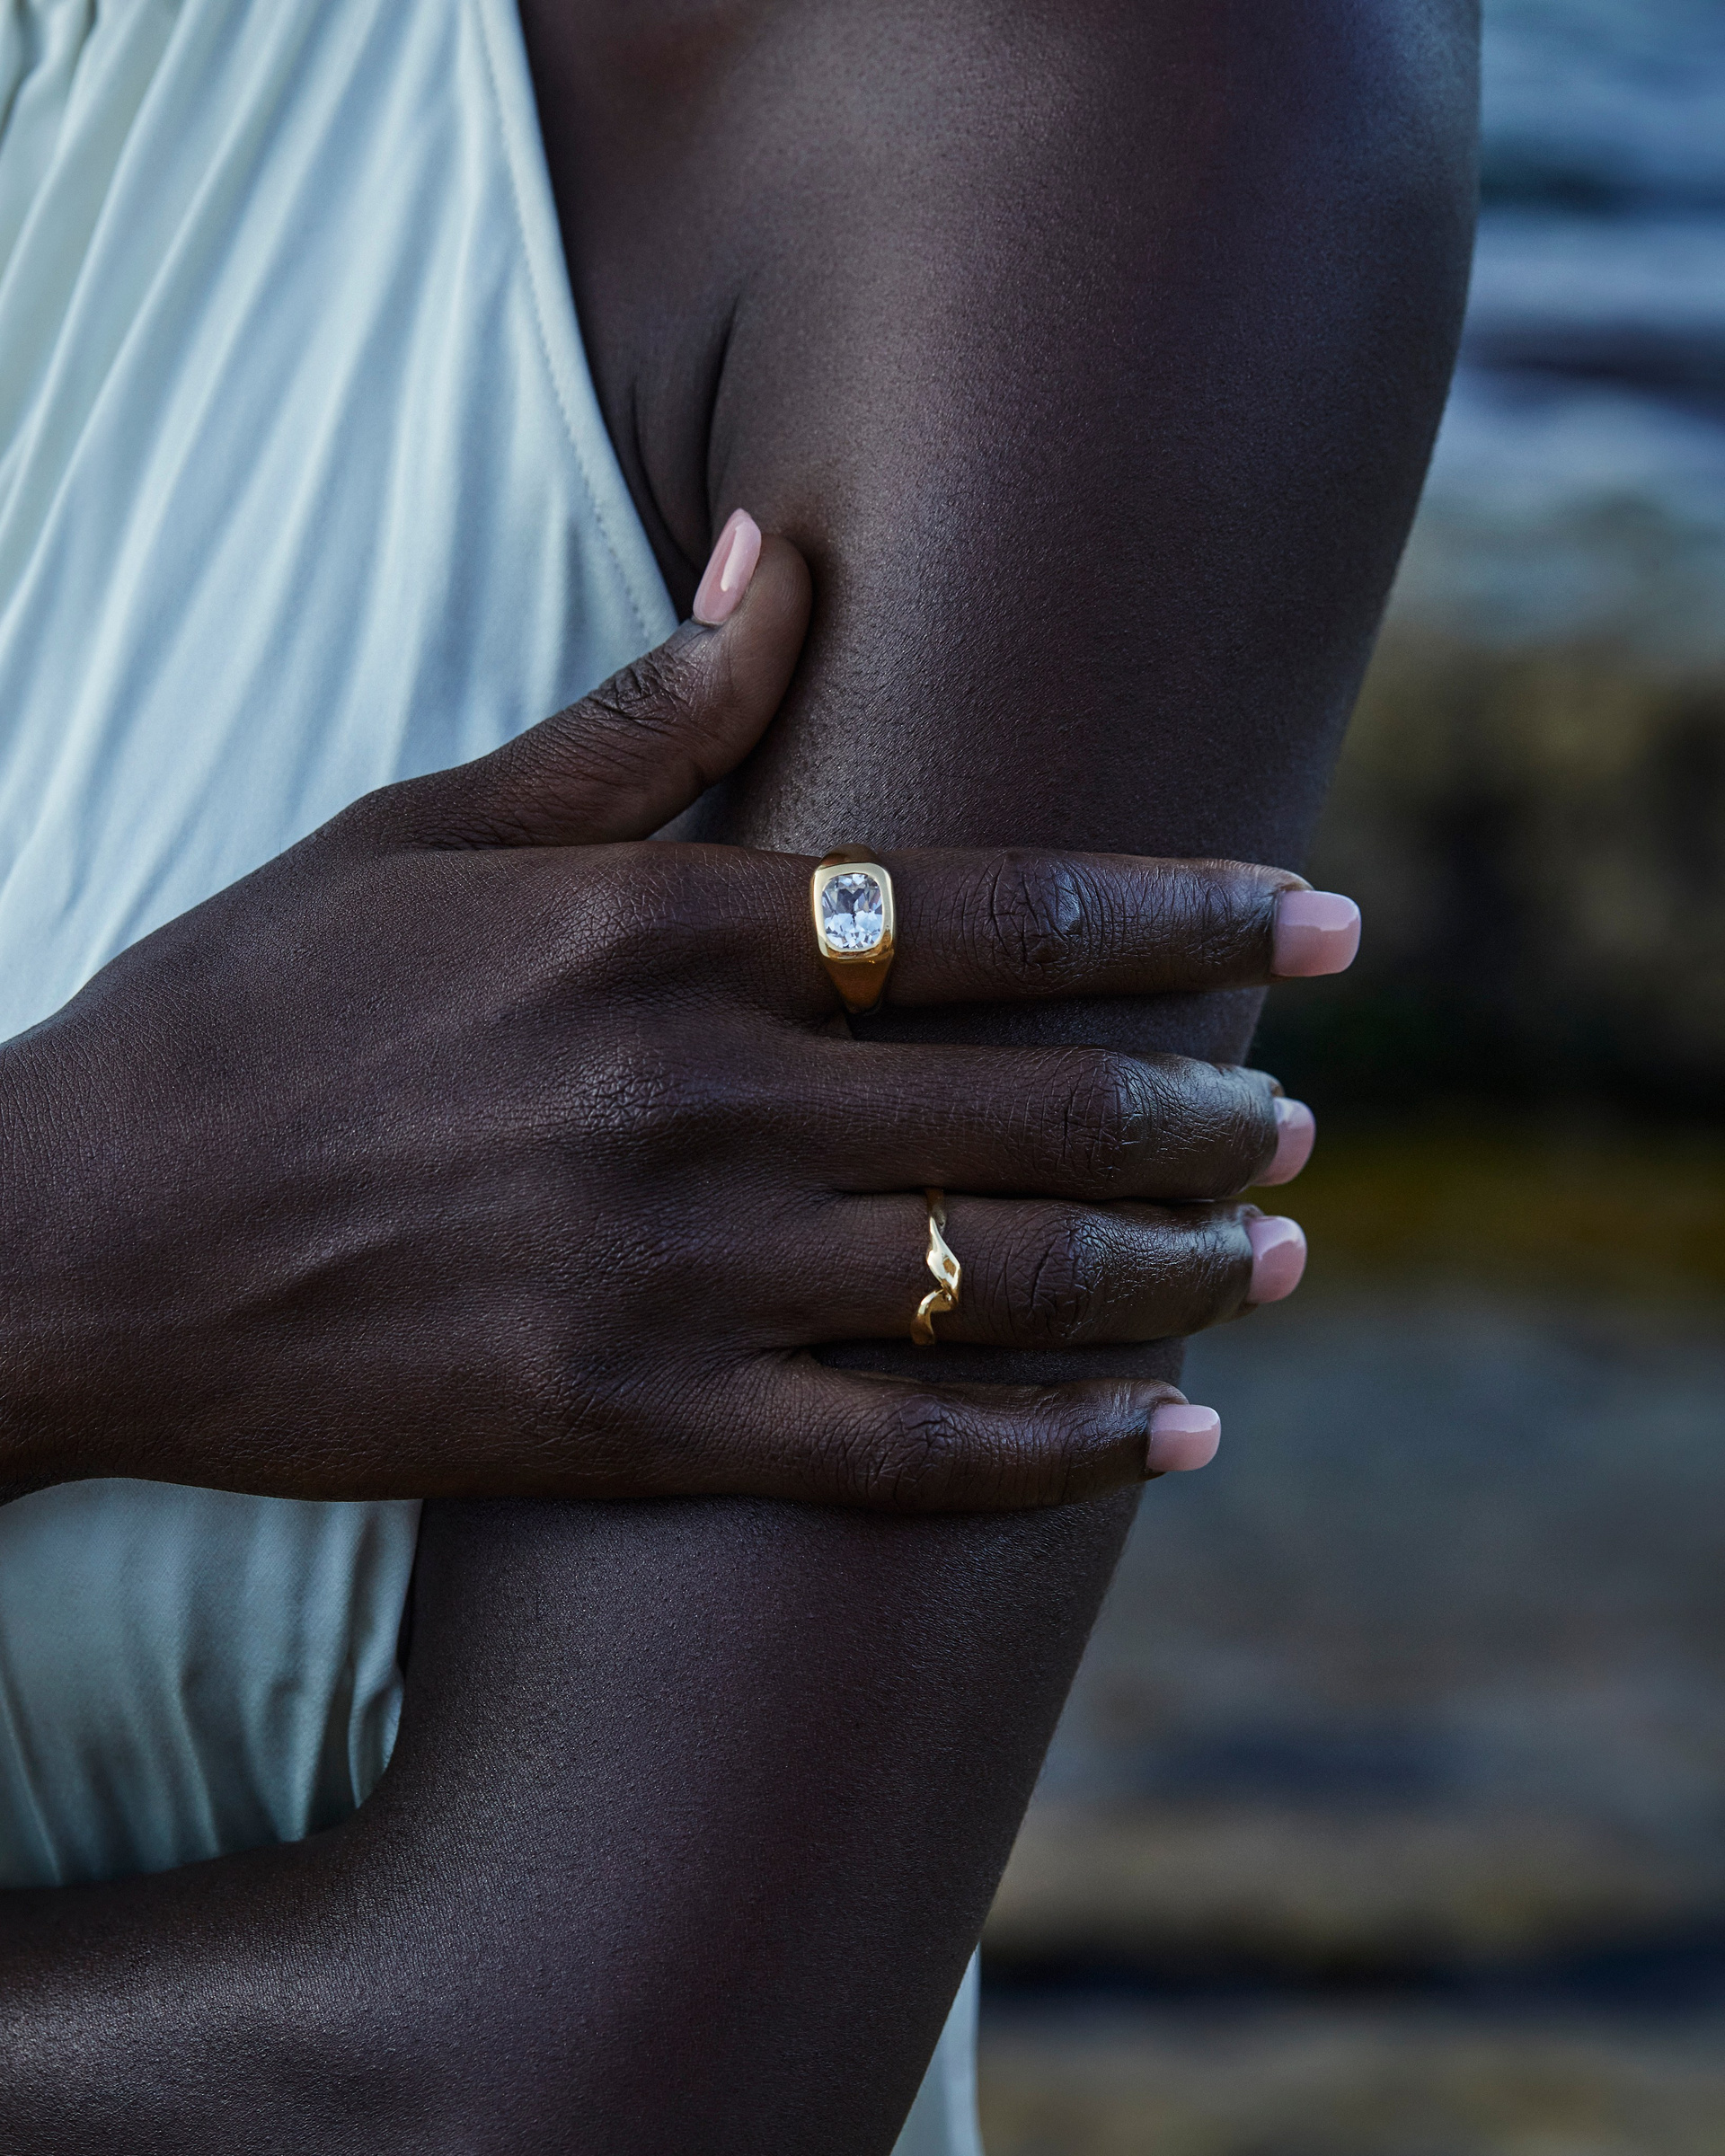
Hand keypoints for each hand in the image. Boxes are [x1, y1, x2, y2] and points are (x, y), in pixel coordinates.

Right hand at [0, 520, 1354, 1509]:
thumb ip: (634, 723)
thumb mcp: (425, 828)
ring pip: (1001, 1278)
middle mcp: (702, 1101)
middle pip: (1036, 1102)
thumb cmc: (247, 1015)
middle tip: (1301, 1123)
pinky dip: (1050, 1449)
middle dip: (1205, 1113)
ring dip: (1172, 1272)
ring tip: (1281, 1264)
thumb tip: (779, 559)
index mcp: (664, 933)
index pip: (994, 910)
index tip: (1322, 920)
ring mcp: (676, 1278)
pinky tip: (1167, 1434)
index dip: (1181, 914)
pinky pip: (896, 1450)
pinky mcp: (634, 1429)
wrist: (76, 1239)